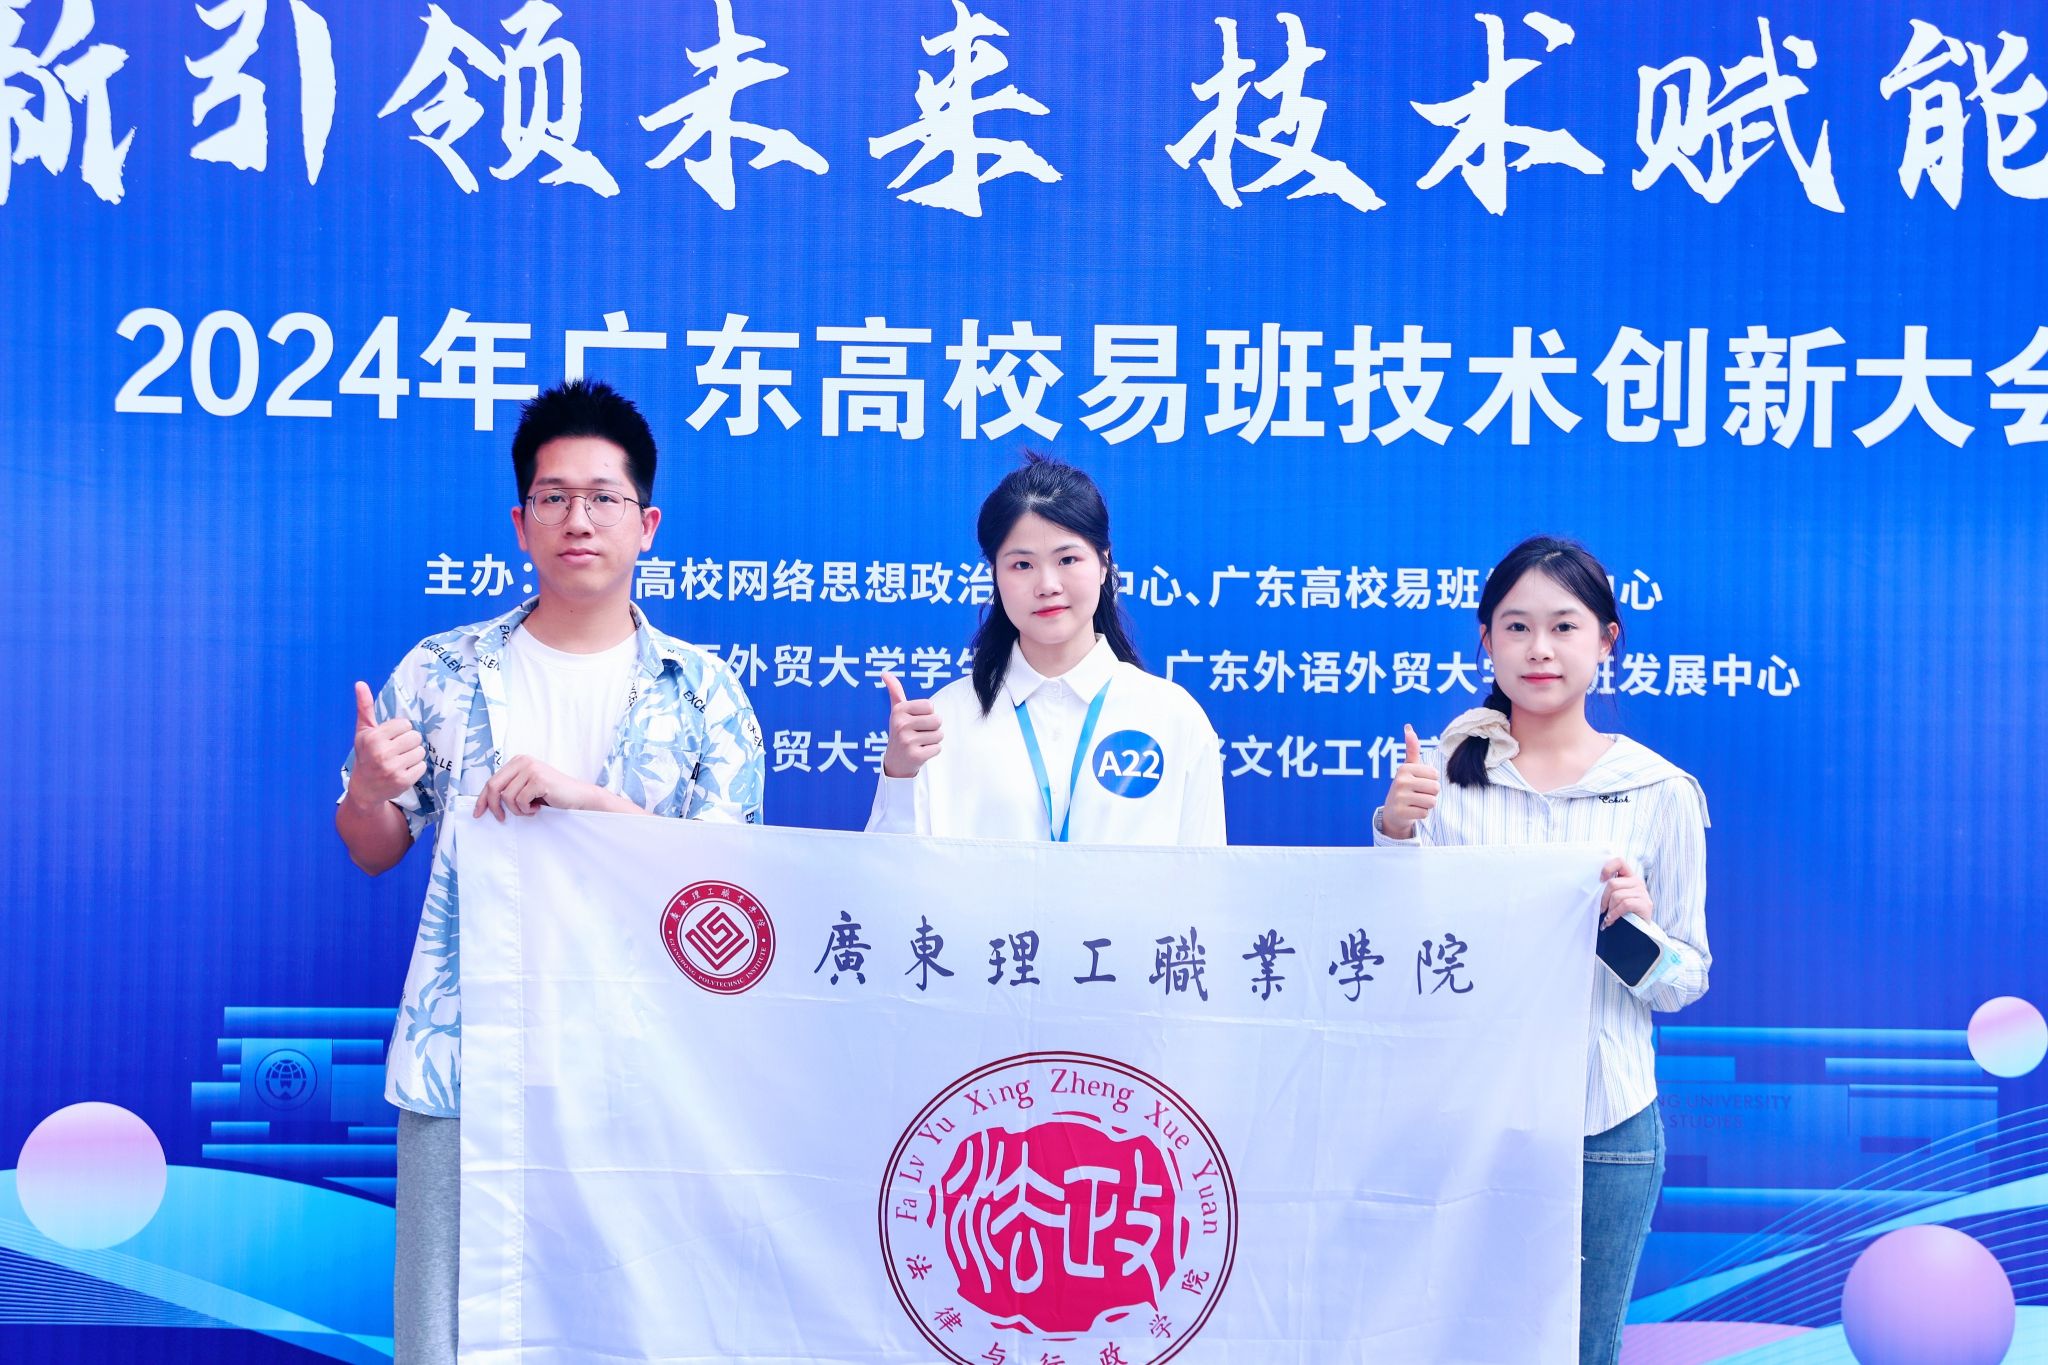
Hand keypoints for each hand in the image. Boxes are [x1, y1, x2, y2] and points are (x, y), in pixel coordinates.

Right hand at [346, 681, 424, 811]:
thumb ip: (365, 707)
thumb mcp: (363, 731)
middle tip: (395, 750)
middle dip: (408, 742)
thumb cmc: (366, 755)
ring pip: (420, 751)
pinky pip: (422, 766)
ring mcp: (392, 768)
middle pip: (416, 737)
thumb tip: (360, 683)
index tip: (390, 739)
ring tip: (399, 761)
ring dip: (413, 755)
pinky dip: (415, 768)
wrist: (364, 788)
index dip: (400, 730)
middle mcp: (381, 753)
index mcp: (373, 738)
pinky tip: (402, 771)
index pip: (405, 724)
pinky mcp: (403, 781)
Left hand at [472, 755, 603, 820]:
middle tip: (501, 819)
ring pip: (507, 796)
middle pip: (494, 786)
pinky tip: (538, 808)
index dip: (483, 799)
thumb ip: (509, 788)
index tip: (478, 813)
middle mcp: (523, 762)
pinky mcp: (539, 780)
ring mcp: (531, 769)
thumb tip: (486, 803)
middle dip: (494, 806)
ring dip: (517, 810)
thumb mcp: (526, 788)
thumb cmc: (552, 795)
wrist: (578, 796)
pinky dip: (527, 809)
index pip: (491, 780)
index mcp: (518, 761)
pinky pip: (520, 801)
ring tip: (530, 809)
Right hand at [882, 673, 941, 778]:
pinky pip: (938, 748)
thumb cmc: (901, 732)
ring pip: (939, 734)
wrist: (895, 762)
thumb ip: (895, 691)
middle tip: (919, 733)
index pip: (930, 706)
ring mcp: (907, 741)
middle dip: (932, 728)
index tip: (916, 721)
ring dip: (933, 740)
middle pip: (937, 720)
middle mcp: (901, 724)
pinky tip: (920, 752)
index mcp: (899, 710)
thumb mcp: (897, 711)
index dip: (927, 714)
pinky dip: (932, 751)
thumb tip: (885, 673)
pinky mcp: (915, 755)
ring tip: (920, 743)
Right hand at [1379, 724, 1437, 839]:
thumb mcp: (1408, 767)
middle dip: (1430, 794)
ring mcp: (1399, 797)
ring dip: (1427, 804)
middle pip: (1435, 788)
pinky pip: (1425, 813)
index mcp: (1405, 768)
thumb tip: (1408, 727)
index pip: (1435, 775)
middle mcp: (1400, 781)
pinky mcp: (1401, 812)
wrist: (1392, 812)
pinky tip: (1411, 811)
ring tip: (1415, 802)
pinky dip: (1421, 814)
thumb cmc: (1405, 787)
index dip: (1431, 781)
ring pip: (1431, 801)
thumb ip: (1411, 749)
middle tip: (1418, 794)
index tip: (1419, 783)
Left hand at [1600, 857, 1653, 927]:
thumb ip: (1609, 888)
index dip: (1607, 868)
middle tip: (1602, 909)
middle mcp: (1637, 882)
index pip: (1619, 862)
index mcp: (1629, 877)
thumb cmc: (1623, 912)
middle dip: (1603, 898)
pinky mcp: (1645, 904)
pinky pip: (1624, 904)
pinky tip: (1612, 920)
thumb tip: (1592, 886)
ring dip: (1609, 908)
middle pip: (1612, 883)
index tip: (1600, 881)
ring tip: (1608, 916)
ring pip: (1617, 895)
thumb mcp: (1615, 897)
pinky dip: (1614, 913)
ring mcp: (1642, 893)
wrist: (1637, 930)